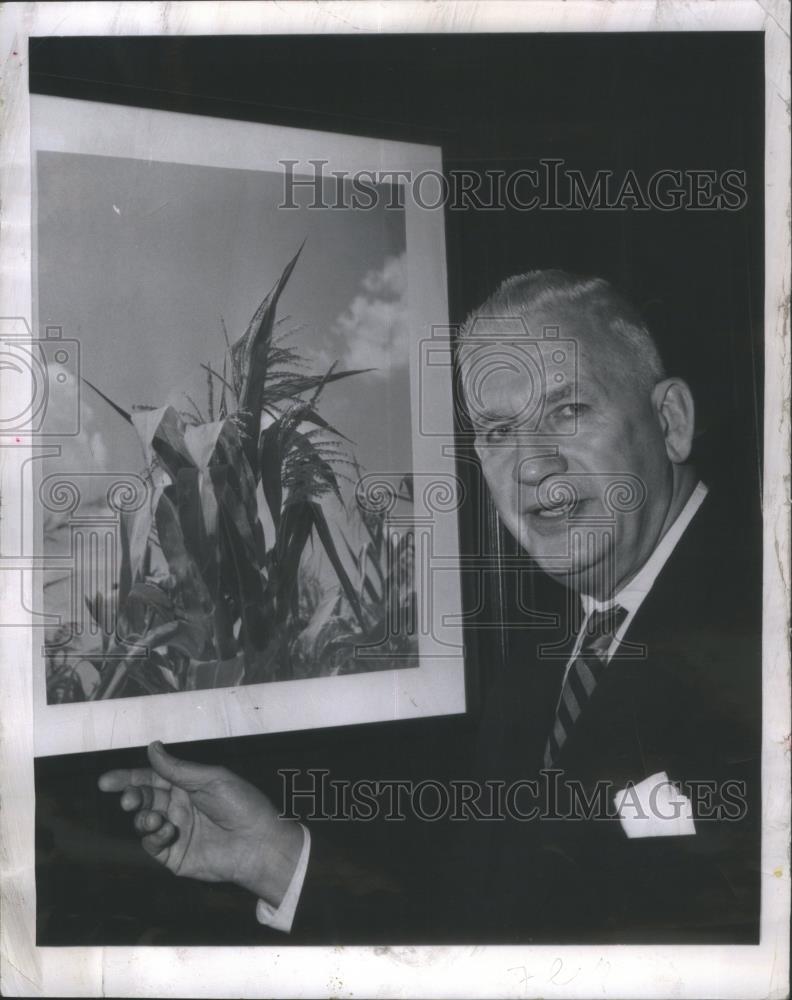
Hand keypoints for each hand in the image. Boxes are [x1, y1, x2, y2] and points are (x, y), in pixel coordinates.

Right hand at [98, 741, 302, 907]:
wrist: (258, 844)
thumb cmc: (242, 805)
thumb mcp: (211, 779)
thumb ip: (177, 768)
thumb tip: (152, 747)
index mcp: (188, 785)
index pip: (152, 777)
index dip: (128, 778)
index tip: (106, 781)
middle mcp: (179, 806)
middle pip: (144, 798)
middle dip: (131, 797)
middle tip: (127, 800)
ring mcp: (175, 830)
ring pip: (143, 821)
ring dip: (142, 818)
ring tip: (153, 818)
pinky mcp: (174, 855)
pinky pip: (152, 845)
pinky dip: (153, 837)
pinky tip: (167, 832)